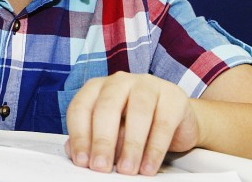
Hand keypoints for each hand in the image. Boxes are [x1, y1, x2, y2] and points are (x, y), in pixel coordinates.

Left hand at [64, 72, 199, 175]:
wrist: (176, 119)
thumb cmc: (136, 124)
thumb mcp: (111, 130)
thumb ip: (92, 138)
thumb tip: (75, 153)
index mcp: (97, 87)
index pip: (81, 108)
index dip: (79, 135)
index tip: (82, 161)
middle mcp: (119, 81)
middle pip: (106, 108)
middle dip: (102, 141)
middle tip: (101, 167)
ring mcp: (147, 85)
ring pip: (137, 113)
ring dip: (130, 145)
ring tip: (127, 170)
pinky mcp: (173, 97)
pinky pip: (163, 123)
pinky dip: (155, 149)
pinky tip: (148, 167)